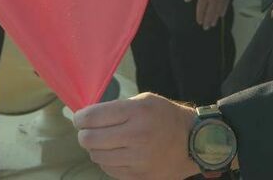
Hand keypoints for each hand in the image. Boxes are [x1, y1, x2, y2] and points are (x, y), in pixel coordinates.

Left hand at [74, 93, 198, 178]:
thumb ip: (117, 107)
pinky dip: (107, 161)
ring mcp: (138, 159)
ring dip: (96, 149)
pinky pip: (109, 170)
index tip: (80, 119)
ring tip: (105, 142)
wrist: (193, 142)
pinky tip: (115, 153)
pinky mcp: (140, 176)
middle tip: (88, 131)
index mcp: (136, 113)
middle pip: (89, 139)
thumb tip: (87, 116)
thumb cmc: (166, 116)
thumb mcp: (144, 100)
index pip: (92, 117)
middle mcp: (136, 136)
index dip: (79, 118)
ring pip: (97, 157)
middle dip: (84, 134)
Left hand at [185, 0, 229, 29]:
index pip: (201, 9)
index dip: (200, 17)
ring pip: (218, 11)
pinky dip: (223, 11)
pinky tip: (221, 15)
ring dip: (215, 18)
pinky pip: (225, 6)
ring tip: (213, 24)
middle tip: (206, 27)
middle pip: (210, 13)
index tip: (199, 22)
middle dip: (207, 21)